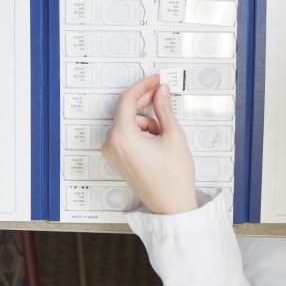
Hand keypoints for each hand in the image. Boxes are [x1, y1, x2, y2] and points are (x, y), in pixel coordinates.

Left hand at [102, 74, 196, 214]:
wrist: (172, 206)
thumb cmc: (173, 177)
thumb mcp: (173, 135)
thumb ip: (164, 108)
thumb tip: (161, 91)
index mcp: (122, 137)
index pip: (127, 100)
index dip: (143, 86)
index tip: (156, 79)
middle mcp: (112, 144)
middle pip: (126, 111)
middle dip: (145, 102)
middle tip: (163, 93)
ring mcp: (112, 153)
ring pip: (129, 123)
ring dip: (147, 122)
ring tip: (164, 135)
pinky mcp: (117, 158)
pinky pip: (127, 135)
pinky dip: (142, 132)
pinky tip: (157, 141)